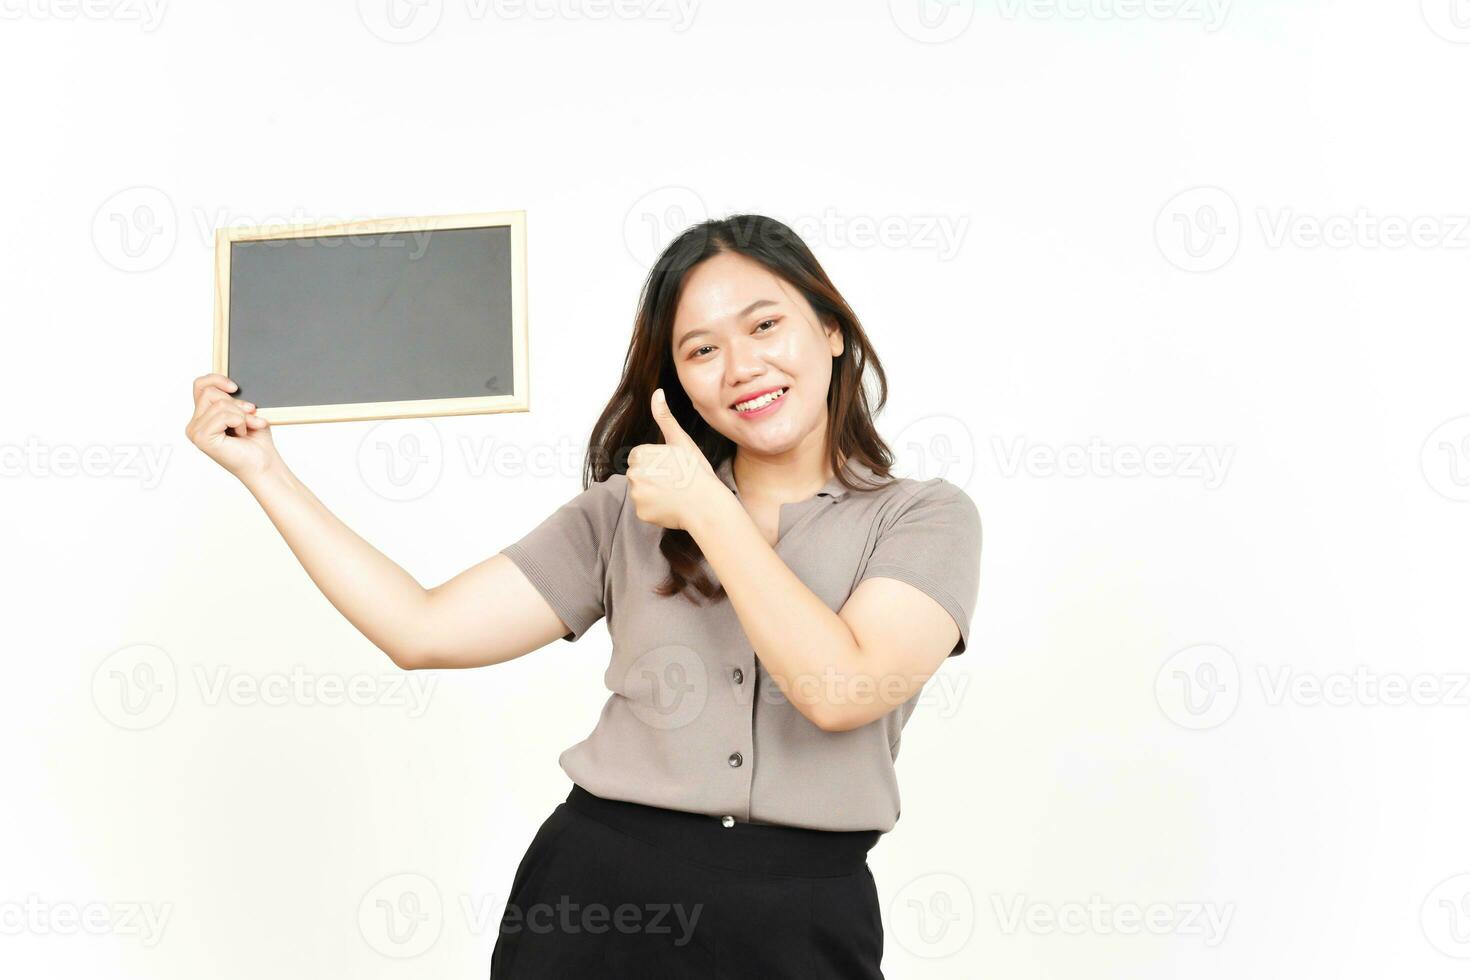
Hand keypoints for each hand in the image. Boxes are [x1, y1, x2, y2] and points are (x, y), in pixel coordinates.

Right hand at [184, 373, 281, 482]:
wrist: (264, 464)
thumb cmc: (256, 441)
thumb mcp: (245, 412)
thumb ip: (232, 398)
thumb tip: (230, 385)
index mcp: (202, 417)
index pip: (200, 385)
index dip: (217, 379)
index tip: (236, 387)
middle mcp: (194, 424)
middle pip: (210, 392)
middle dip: (236, 403)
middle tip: (251, 418)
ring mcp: (195, 432)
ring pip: (220, 404)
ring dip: (241, 415)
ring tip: (247, 429)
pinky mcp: (202, 438)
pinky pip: (223, 415)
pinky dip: (239, 422)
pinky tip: (241, 434)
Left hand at [627, 388, 723, 530]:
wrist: (706, 505)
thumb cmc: (696, 472)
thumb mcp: (681, 441)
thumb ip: (665, 417)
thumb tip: (657, 392)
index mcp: (640, 454)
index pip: (640, 457)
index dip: (658, 462)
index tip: (673, 467)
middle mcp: (633, 474)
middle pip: (638, 474)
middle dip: (653, 477)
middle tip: (676, 481)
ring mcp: (636, 495)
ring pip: (641, 492)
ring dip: (654, 494)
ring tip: (675, 494)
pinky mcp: (640, 513)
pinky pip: (644, 509)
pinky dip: (655, 509)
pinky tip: (671, 506)